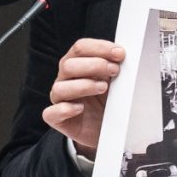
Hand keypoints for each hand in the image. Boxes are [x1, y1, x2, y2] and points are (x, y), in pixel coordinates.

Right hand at [42, 38, 124, 158]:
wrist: (108, 129)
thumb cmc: (109, 100)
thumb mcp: (116, 81)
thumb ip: (116, 66)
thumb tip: (125, 55)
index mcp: (77, 63)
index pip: (80, 48)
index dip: (100, 48)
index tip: (120, 54)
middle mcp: (65, 79)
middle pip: (68, 65)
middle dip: (94, 65)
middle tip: (115, 71)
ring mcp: (59, 99)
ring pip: (60, 88)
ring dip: (83, 86)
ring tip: (103, 88)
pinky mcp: (57, 119)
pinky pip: (51, 113)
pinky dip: (65, 109)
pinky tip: (80, 108)